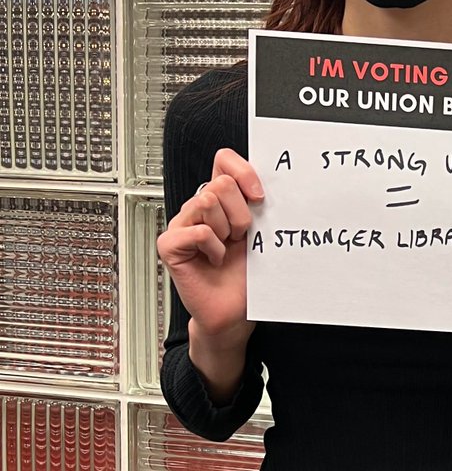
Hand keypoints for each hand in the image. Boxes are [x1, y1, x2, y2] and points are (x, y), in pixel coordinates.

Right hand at [157, 148, 263, 341]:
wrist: (235, 310)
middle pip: (221, 184)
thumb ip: (254, 203)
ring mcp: (181, 225)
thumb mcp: (258, 231)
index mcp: (221, 199)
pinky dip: (214, 248)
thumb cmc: (247, 274)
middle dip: (241, 213)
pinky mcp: (170, 245)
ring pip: (208, 202)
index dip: (243, 172)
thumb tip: (263, 182)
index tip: (259, 197)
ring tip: (227, 249)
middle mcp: (199, 208)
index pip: (224, 160)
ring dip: (228, 231)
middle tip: (241, 237)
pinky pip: (198, 231)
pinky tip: (215, 260)